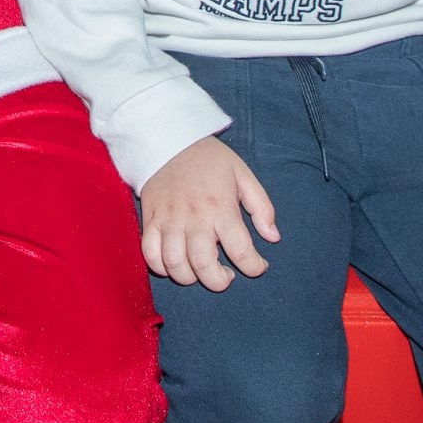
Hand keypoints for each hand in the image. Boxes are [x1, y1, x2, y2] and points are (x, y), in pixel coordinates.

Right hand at [139, 136, 277, 290]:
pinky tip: (175, 264)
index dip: (254, 267)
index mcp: (221, 206)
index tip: (258, 266)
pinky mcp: (150, 220)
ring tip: (200, 270)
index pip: (241, 250)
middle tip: (226, 276)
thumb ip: (262, 207)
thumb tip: (272, 237)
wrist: (168, 140)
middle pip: (204, 265)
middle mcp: (194, 217)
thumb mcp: (243, 175)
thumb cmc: (210, 160)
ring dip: (190, 277)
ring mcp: (169, 220)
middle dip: (218, 282)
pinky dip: (161, 267)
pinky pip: (150, 254)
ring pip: (175, 264)